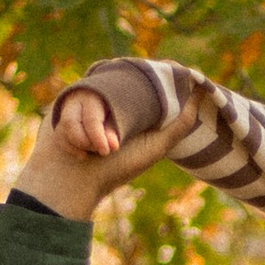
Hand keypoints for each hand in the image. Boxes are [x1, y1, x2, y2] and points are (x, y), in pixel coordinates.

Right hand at [14, 80, 189, 220]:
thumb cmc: (117, 168)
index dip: (140, 85)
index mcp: (128, 105)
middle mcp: (106, 100)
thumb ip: (180, 122)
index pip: (136, 80)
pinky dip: (78, 137)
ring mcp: (84, 102)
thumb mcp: (156, 145)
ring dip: (93, 135)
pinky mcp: (62, 107)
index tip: (138, 110)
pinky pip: (72, 113)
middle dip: (108, 128)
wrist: (77, 184)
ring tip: (98, 154)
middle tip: (110, 149)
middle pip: (112, 86)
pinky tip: (80, 153)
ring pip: (91, 103)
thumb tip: (201, 90)